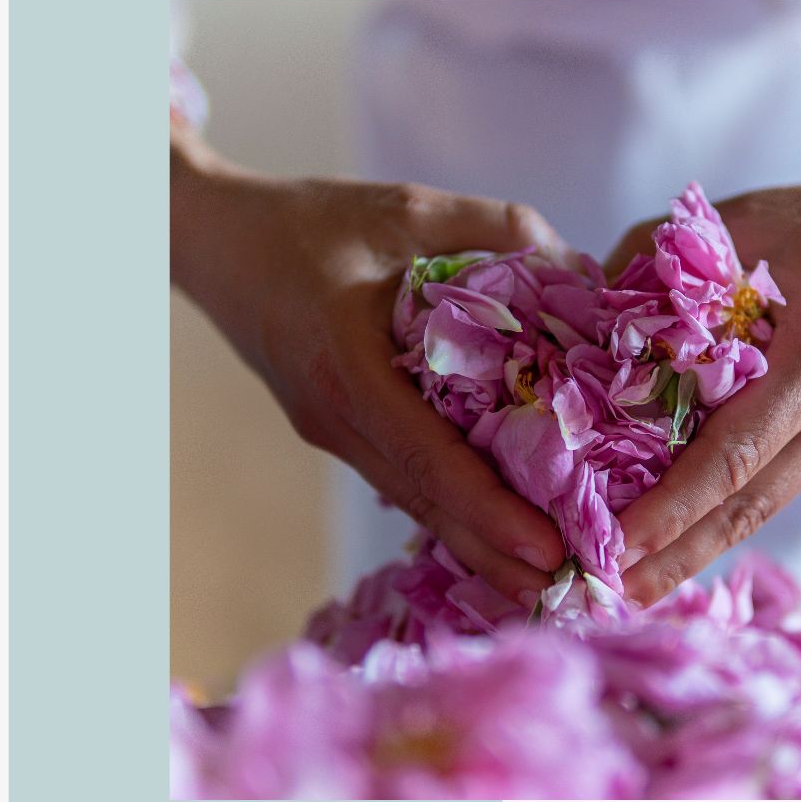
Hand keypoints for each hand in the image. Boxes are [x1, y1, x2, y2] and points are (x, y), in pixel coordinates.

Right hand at [171, 125, 567, 604]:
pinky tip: (497, 534)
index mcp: (349, 369)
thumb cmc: (308, 221)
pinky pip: (404, 482)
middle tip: (569, 594)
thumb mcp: (409, 208)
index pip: (428, 459)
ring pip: (416, 504)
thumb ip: (499, 231)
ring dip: (477, 547)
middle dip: (496, 557)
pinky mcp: (339, 434)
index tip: (548, 549)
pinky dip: (453, 512)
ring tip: (546, 581)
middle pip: (427, 506)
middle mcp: (338, 420)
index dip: (490, 511)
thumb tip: (586, 276)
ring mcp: (334, 435)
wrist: (214, 243)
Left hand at [605, 142, 800, 606]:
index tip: (618, 542)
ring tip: (636, 586)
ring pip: (761, 508)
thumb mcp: (755, 216)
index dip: (673, 507)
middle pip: (747, 507)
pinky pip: (774, 485)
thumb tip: (588, 305)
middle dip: (676, 556)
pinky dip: (724, 517)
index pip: (734, 455)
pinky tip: (680, 537)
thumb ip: (664, 254)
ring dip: (697, 552)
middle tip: (609, 593)